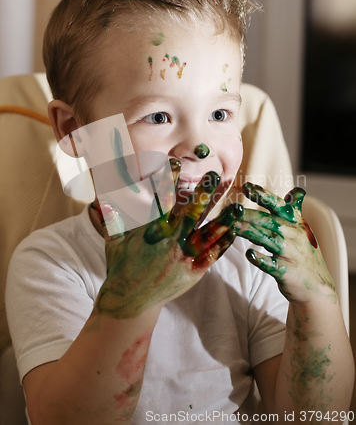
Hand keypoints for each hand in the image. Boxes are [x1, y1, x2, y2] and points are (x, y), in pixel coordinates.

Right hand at [92, 159, 240, 318]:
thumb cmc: (121, 269)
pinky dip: (224, 243)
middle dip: (204, 192)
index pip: (162, 199)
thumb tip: (102, 197)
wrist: (130, 302)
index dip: (169, 179)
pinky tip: (234, 231)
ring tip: (236, 205)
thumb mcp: (114, 242)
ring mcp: (184, 257)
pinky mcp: (194, 272)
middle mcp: (171, 241)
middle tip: (214, 175)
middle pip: (192, 211)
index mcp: (152, 230)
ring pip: (209, 232)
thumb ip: (112, 218)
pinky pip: (213, 255)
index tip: (176, 162)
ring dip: (223, 217)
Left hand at [234, 183, 336, 303]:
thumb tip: (297, 190)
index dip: (264, 196)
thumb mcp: (303, 231)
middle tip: (232, 208)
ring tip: (234, 226)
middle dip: (251, 214)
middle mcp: (296, 236)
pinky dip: (261, 260)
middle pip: (271, 222)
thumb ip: (295, 211)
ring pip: (270, 239)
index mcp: (297, 224)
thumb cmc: (304, 255)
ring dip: (251, 232)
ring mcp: (292, 255)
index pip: (280, 205)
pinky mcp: (288, 273)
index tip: (247, 187)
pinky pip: (273, 265)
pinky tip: (249, 254)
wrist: (318, 287)